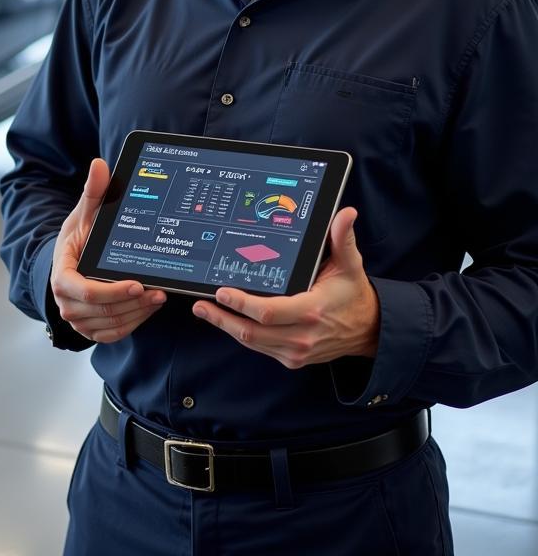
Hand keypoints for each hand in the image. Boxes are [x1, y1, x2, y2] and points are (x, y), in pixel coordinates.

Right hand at [50, 157, 166, 343]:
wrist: (69, 260)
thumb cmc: (78, 237)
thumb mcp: (84, 214)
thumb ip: (93, 192)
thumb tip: (99, 165)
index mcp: (62, 276)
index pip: (86, 291)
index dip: (113, 291)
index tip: (138, 282)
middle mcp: (66, 302)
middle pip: (103, 310)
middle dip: (134, 302)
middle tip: (159, 290)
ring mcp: (77, 318)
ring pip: (111, 323)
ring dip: (138, 312)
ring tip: (159, 296)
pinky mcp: (89, 328)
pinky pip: (113, 333)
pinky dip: (133, 323)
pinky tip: (148, 307)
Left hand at [191, 207, 379, 369]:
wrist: (369, 330)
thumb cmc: (353, 293)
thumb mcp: (350, 264)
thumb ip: (342, 238)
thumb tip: (346, 213)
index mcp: (311, 310)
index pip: (269, 312)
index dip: (242, 304)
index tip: (221, 292)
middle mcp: (302, 335)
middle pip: (253, 331)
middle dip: (223, 318)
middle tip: (200, 304)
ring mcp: (296, 350)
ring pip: (253, 341)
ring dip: (226, 327)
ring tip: (204, 311)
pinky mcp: (292, 358)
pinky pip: (260, 347)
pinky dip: (241, 334)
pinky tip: (226, 320)